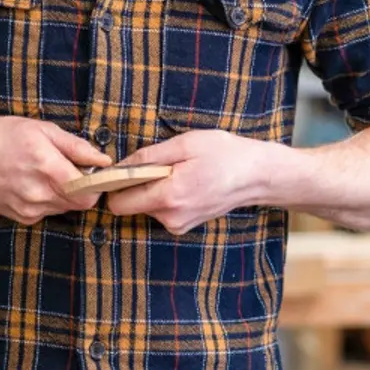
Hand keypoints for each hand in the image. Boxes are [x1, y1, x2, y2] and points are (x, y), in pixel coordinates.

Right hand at [0, 118, 112, 224]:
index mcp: (48, 168)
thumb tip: (104, 161)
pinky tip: (31, 184)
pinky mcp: (21, 217)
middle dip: (79, 188)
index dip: (95, 184)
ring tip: (43, 173)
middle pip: (78, 203)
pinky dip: (46, 201)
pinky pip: (46, 212)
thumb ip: (77, 148)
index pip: (89, 193)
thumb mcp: (45, 130)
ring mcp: (28, 209)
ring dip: (62, 194)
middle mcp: (39, 194)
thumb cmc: (6, 136)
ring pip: (63, 208)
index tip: (90, 173)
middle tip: (64, 168)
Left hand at [104, 130, 277, 234]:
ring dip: (152, 189)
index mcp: (169, 196)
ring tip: (177, 171)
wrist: (256, 176)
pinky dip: (164, 196)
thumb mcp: (186, 144)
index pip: (119, 203)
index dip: (113, 185)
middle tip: (153, 165)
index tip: (117, 170)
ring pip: (145, 207)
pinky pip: (160, 210)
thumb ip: (149, 156)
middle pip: (129, 206)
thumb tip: (120, 166)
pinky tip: (184, 181)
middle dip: (132, 187)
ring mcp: (178, 224)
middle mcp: (171, 217)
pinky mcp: (184, 225)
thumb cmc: (224, 154)